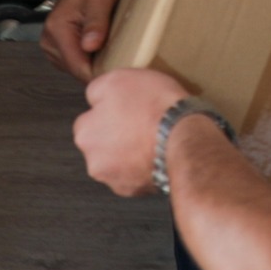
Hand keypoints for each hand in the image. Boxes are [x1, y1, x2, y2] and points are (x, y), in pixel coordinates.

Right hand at [40, 0, 119, 75]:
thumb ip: (96, 22)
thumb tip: (90, 46)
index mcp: (57, 30)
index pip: (78, 67)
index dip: (101, 72)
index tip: (120, 71)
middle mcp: (49, 40)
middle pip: (77, 71)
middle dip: (98, 68)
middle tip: (119, 56)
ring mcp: (52, 45)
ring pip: (77, 69)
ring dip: (94, 64)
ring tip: (109, 47)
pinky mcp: (58, 47)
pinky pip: (76, 63)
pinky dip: (90, 59)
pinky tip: (100, 47)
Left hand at [74, 65, 188, 196]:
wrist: (185, 139)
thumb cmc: (154, 109)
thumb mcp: (118, 79)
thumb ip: (96, 89)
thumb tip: (94, 97)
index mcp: (85, 135)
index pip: (88, 120)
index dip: (107, 110)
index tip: (123, 106)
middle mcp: (95, 162)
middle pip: (102, 143)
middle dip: (116, 134)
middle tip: (138, 120)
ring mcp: (116, 180)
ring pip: (119, 161)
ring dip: (130, 151)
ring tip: (151, 135)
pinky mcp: (138, 190)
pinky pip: (136, 174)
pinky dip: (144, 164)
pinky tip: (157, 150)